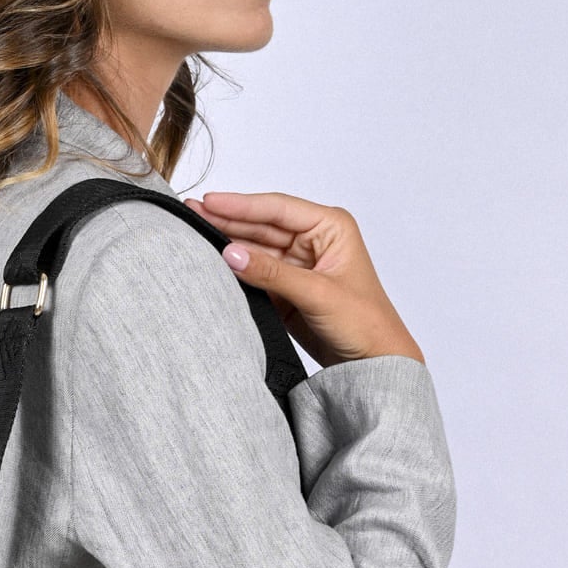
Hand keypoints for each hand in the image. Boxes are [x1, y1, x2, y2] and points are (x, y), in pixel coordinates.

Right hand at [182, 190, 424, 368]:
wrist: (375, 364)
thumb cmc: (366, 323)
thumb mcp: (317, 294)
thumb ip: (272, 274)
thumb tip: (231, 254)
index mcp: (330, 227)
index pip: (278, 210)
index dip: (242, 205)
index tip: (210, 203)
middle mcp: (313, 241)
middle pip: (263, 227)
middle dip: (229, 221)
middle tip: (192, 214)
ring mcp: (299, 266)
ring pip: (257, 250)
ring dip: (230, 245)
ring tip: (195, 235)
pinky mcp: (288, 291)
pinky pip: (257, 275)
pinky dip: (238, 272)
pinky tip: (214, 263)